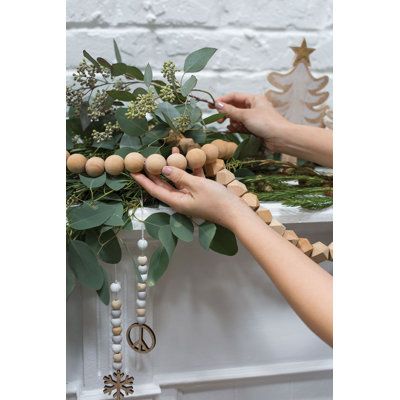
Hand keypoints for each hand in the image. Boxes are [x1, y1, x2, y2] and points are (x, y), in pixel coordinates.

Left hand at [131, 165, 252, 230]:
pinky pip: (190, 179)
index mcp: (176, 201)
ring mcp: (190, 196)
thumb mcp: (197, 185)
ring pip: (177, 180)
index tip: (132, 170)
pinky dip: (189, 169)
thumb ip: (180, 176)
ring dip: (174, 167)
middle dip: (154, 172)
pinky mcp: (200, 193)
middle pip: (163, 184)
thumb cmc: (217, 200)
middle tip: (145, 159)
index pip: (154, 189)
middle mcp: (180, 200)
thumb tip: (164, 169)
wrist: (236, 212)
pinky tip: (190, 157)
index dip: (143, 180)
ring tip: (170, 152)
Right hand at [213, 92, 292, 151]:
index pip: (234, 96)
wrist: (280, 138)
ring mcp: (254, 118)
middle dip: (226, 113)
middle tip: (218, 120)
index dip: (222, 100)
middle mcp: (253, 106)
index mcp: (253, 99)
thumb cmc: (265, 123)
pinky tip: (233, 130)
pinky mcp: (254, 128)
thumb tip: (217, 105)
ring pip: (237, 117)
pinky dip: (236, 127)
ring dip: (232, 122)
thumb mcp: (245, 115)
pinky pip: (241, 126)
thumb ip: (230, 111)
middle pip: (235, 107)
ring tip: (231, 127)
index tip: (212, 106)